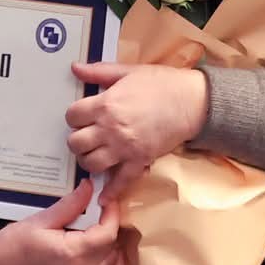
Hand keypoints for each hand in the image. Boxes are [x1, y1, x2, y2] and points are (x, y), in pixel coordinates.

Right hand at [0, 182, 125, 264]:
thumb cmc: (14, 244)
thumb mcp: (42, 219)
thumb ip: (70, 205)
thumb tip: (89, 187)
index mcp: (71, 253)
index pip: (107, 233)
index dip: (112, 214)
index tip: (107, 201)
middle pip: (110, 246)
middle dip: (109, 224)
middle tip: (100, 210)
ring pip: (111, 262)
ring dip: (111, 244)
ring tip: (101, 228)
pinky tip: (112, 257)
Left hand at [65, 61, 207, 178]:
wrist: (191, 101)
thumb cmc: (162, 83)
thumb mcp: (128, 71)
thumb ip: (99, 71)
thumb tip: (76, 68)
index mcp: (106, 104)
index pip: (72, 116)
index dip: (74, 116)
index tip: (81, 116)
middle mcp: (111, 128)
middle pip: (76, 143)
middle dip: (77, 139)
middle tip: (85, 135)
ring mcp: (124, 147)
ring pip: (91, 163)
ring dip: (88, 160)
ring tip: (93, 154)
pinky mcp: (139, 161)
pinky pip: (120, 181)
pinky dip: (111, 191)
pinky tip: (104, 197)